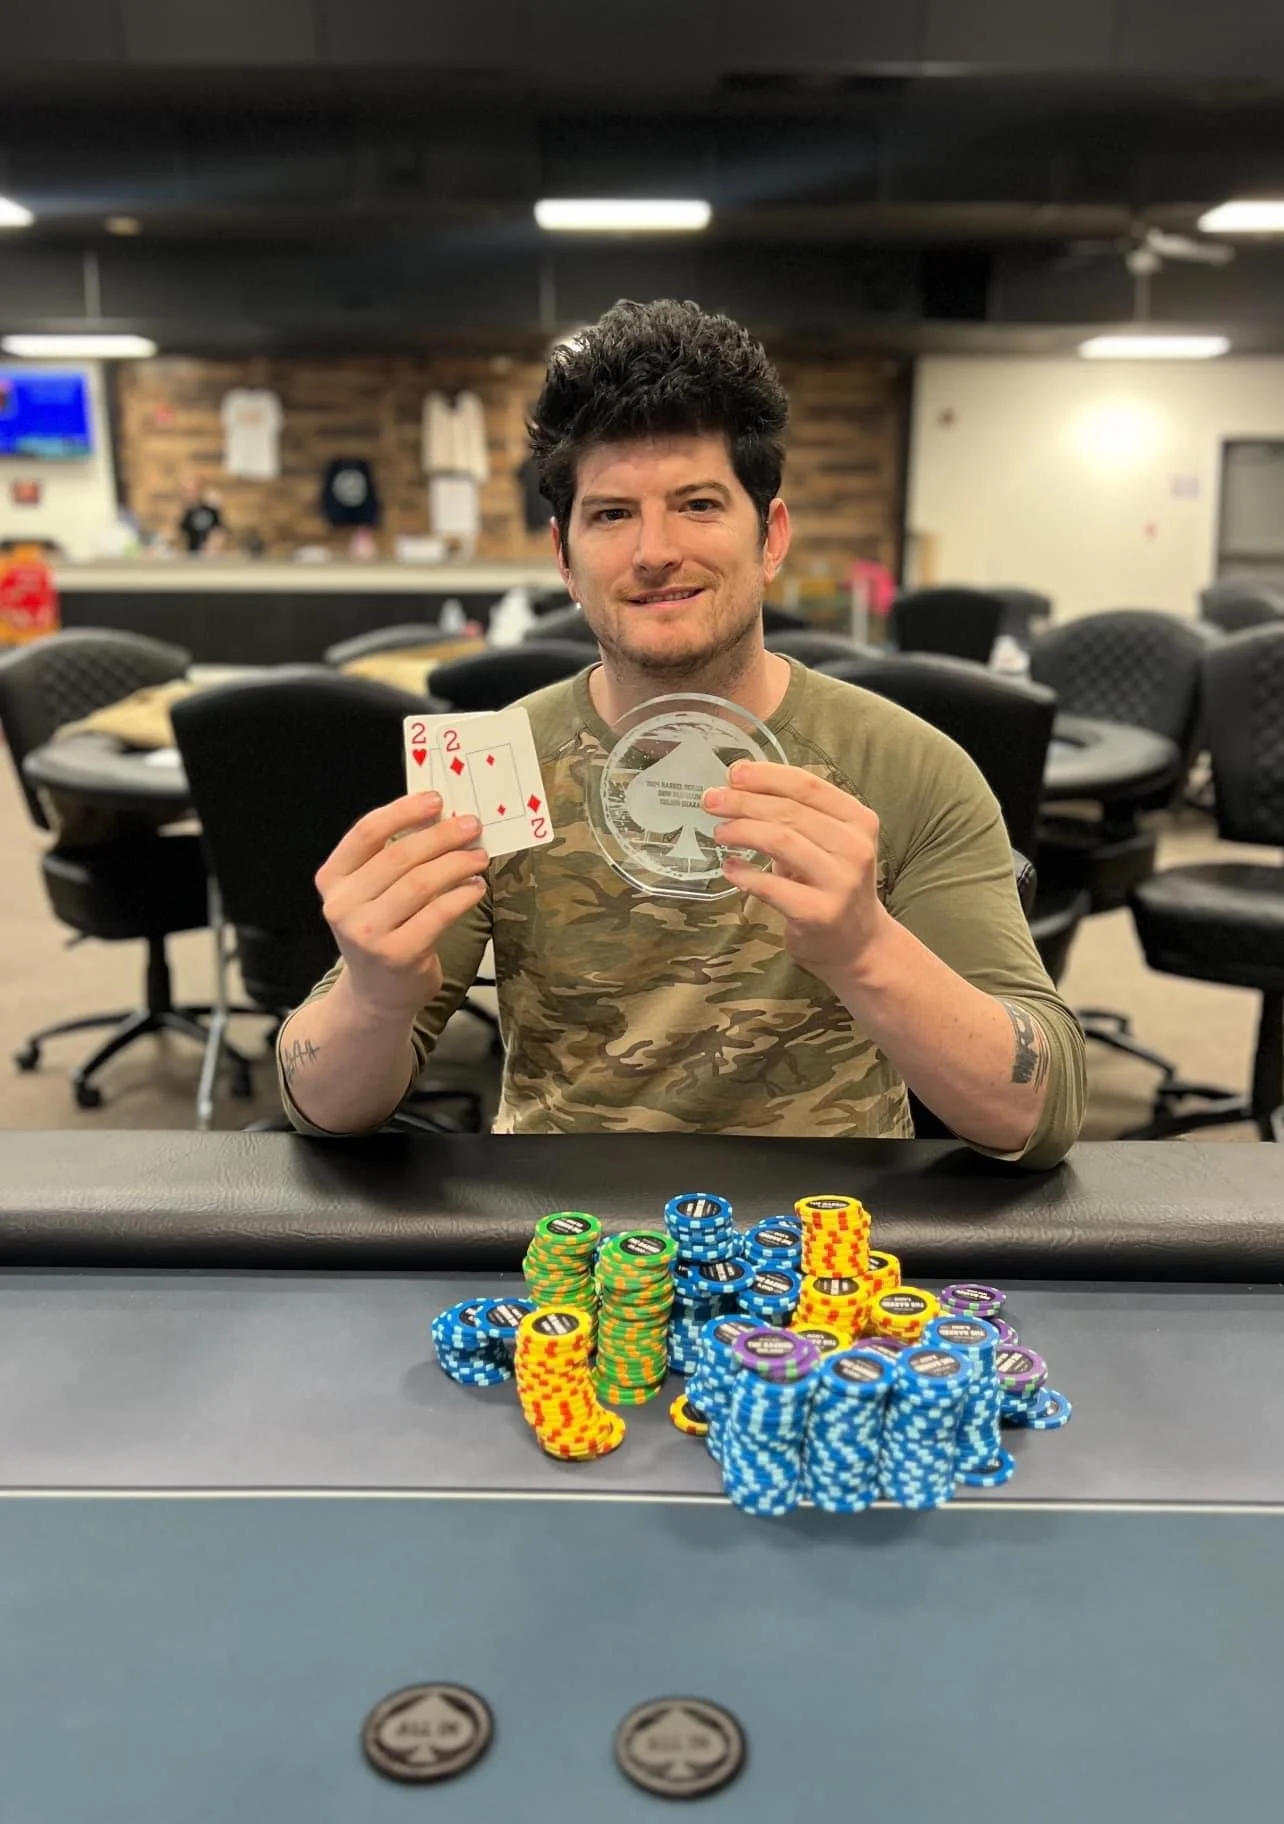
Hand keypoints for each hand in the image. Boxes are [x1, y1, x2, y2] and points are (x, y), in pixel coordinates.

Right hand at [314, 792, 486, 1021]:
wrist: (376, 994)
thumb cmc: (381, 931)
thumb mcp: (371, 894)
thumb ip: (392, 858)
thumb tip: (440, 817)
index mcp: (333, 879)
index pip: (366, 833)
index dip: (403, 811)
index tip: (435, 800)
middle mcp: (343, 905)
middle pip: (398, 856)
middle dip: (441, 836)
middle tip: (471, 826)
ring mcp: (368, 933)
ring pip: (421, 883)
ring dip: (457, 864)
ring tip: (479, 857)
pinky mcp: (398, 955)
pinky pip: (438, 914)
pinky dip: (462, 896)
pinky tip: (476, 888)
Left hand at [703, 761, 888, 983]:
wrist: (858, 943)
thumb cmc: (832, 883)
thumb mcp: (826, 842)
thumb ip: (796, 814)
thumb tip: (741, 783)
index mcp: (858, 820)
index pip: (809, 786)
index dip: (767, 776)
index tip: (734, 772)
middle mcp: (854, 847)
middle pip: (790, 811)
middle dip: (744, 802)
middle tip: (711, 801)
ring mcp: (840, 882)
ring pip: (781, 841)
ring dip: (742, 831)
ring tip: (719, 832)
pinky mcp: (820, 913)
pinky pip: (772, 886)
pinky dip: (744, 874)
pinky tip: (729, 868)